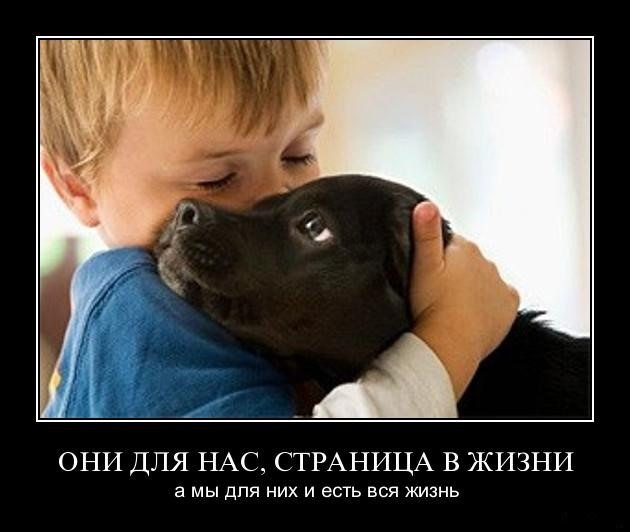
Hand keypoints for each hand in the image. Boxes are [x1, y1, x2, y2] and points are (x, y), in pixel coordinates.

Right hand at [409, 202, 519, 398]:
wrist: (450, 342)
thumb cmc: (432, 306)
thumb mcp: (422, 264)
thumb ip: (425, 232)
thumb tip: (427, 203)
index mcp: (465, 248)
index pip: (451, 243)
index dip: (437, 257)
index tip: (429, 273)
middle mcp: (487, 262)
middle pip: (469, 261)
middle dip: (456, 271)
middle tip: (437, 291)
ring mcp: (499, 284)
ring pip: (484, 279)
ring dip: (472, 287)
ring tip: (452, 305)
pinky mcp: (509, 305)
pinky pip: (500, 299)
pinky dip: (489, 303)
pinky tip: (473, 312)